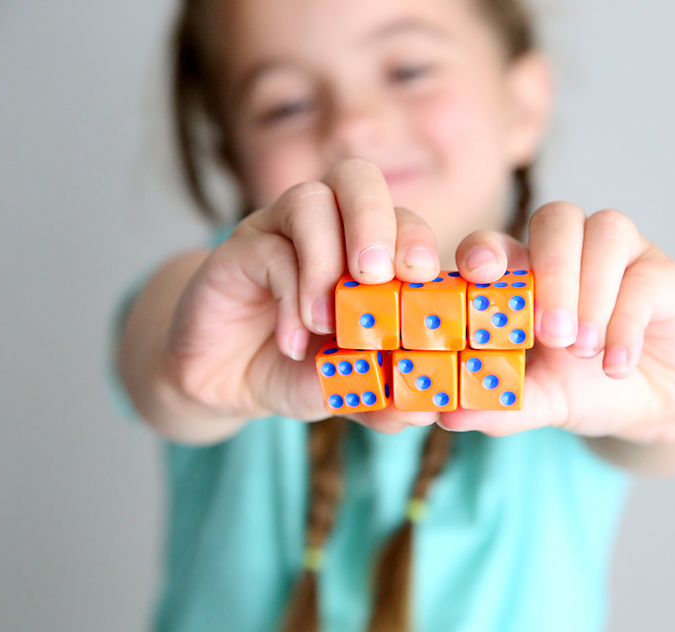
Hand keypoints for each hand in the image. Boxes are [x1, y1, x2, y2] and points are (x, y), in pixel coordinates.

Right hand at [160, 158, 448, 434]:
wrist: (225, 380)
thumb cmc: (302, 371)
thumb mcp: (351, 389)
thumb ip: (386, 395)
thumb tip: (426, 411)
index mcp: (371, 249)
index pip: (409, 222)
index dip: (427, 241)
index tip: (450, 278)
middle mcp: (329, 226)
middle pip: (359, 178)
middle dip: (381, 224)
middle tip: (389, 275)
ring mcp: (281, 230)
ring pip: (311, 198)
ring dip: (329, 258)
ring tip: (331, 320)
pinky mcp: (240, 249)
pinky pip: (268, 249)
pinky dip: (289, 294)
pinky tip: (296, 341)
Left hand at [439, 202, 674, 457]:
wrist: (656, 407)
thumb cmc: (586, 388)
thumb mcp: (540, 402)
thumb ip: (500, 406)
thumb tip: (450, 417)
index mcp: (526, 270)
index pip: (499, 241)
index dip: (484, 249)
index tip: (478, 276)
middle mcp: (572, 249)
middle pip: (556, 218)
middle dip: (551, 271)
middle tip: (550, 334)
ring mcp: (621, 254)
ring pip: (605, 232)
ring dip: (591, 292)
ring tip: (584, 349)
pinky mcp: (664, 274)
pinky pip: (645, 277)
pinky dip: (626, 322)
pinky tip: (616, 365)